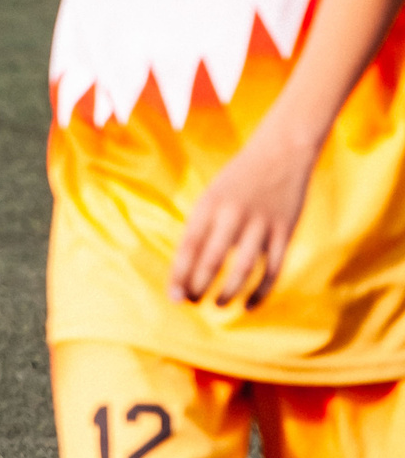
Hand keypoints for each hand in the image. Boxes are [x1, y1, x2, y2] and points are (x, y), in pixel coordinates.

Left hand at [168, 123, 319, 307]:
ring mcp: (260, 223)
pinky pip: (272, 269)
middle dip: (198, 287)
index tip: (173, 297)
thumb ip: (202, 228)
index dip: (179, 276)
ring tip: (216, 304)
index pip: (188, 247)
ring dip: (227, 292)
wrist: (281, 151)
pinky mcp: (285, 230)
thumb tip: (188, 270)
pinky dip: (260, 291)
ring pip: (241, 269)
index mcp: (208, 205)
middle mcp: (232, 214)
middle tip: (192, 302)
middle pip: (211, 260)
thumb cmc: (239, 180)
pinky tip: (248, 305)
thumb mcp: (212, 196)